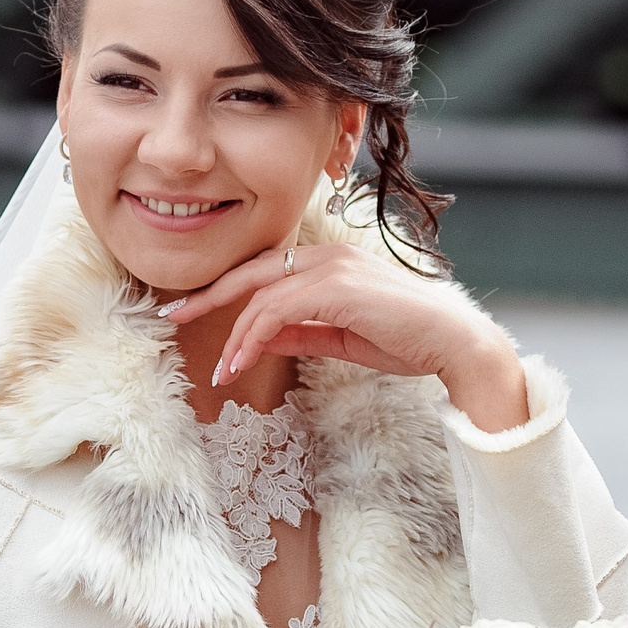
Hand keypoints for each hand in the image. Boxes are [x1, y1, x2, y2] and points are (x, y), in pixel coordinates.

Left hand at [161, 243, 529, 431]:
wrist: (453, 344)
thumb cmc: (407, 340)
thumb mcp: (341, 339)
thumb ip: (301, 333)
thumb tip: (258, 339)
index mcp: (329, 262)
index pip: (265, 271)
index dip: (226, 290)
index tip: (193, 310)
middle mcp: (326, 256)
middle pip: (251, 272)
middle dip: (209, 296)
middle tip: (174, 318)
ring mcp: (331, 268)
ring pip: (260, 296)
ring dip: (235, 336)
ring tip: (220, 371)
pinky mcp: (336, 288)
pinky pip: (276, 311)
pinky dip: (252, 338)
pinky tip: (240, 364)